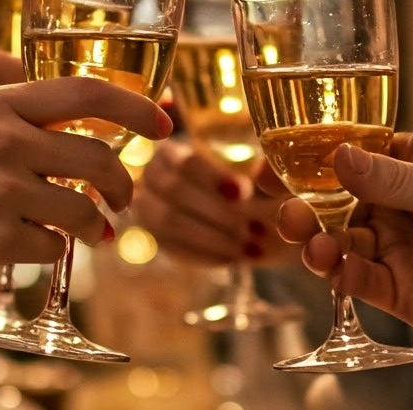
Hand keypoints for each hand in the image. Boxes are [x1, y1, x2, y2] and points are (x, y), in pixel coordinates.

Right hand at [0, 75, 172, 283]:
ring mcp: (0, 193)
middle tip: (123, 199)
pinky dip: (50, 253)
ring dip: (93, 226)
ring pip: (82, 211)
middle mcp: (3, 142)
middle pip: (98, 158)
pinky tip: (29, 249)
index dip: (134, 108)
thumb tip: (74, 139)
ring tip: (89, 232)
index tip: (161, 125)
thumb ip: (9, 125)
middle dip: (123, 184)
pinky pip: (51, 249)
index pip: (86, 93)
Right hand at [134, 141, 291, 265]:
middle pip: (175, 191)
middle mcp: (149, 176)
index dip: (214, 177)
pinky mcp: (155, 239)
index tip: (243, 192)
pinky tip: (234, 258)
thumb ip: (260, 166)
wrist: (229, 214)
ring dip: (212, 237)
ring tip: (248, 247)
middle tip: (254, 228)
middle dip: (218, 212)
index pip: (185, 161)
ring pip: (170, 222)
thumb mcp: (251, 169)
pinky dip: (207, 256)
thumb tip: (267, 168)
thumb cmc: (242, 185)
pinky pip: (174, 249)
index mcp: (170, 149)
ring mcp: (145, 209)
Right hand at [273, 133, 412, 335]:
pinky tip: (335, 270)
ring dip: (319, 244)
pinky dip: (342, 276)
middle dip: (304, 207)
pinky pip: (359, 282)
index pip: (349, 157)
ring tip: (313, 245)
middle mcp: (396, 206)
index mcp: (411, 166)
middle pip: (333, 203)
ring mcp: (394, 249)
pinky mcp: (399, 291)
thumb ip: (390, 180)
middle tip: (286, 213)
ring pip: (340, 243)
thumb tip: (335, 156)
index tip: (273, 164)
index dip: (308, 160)